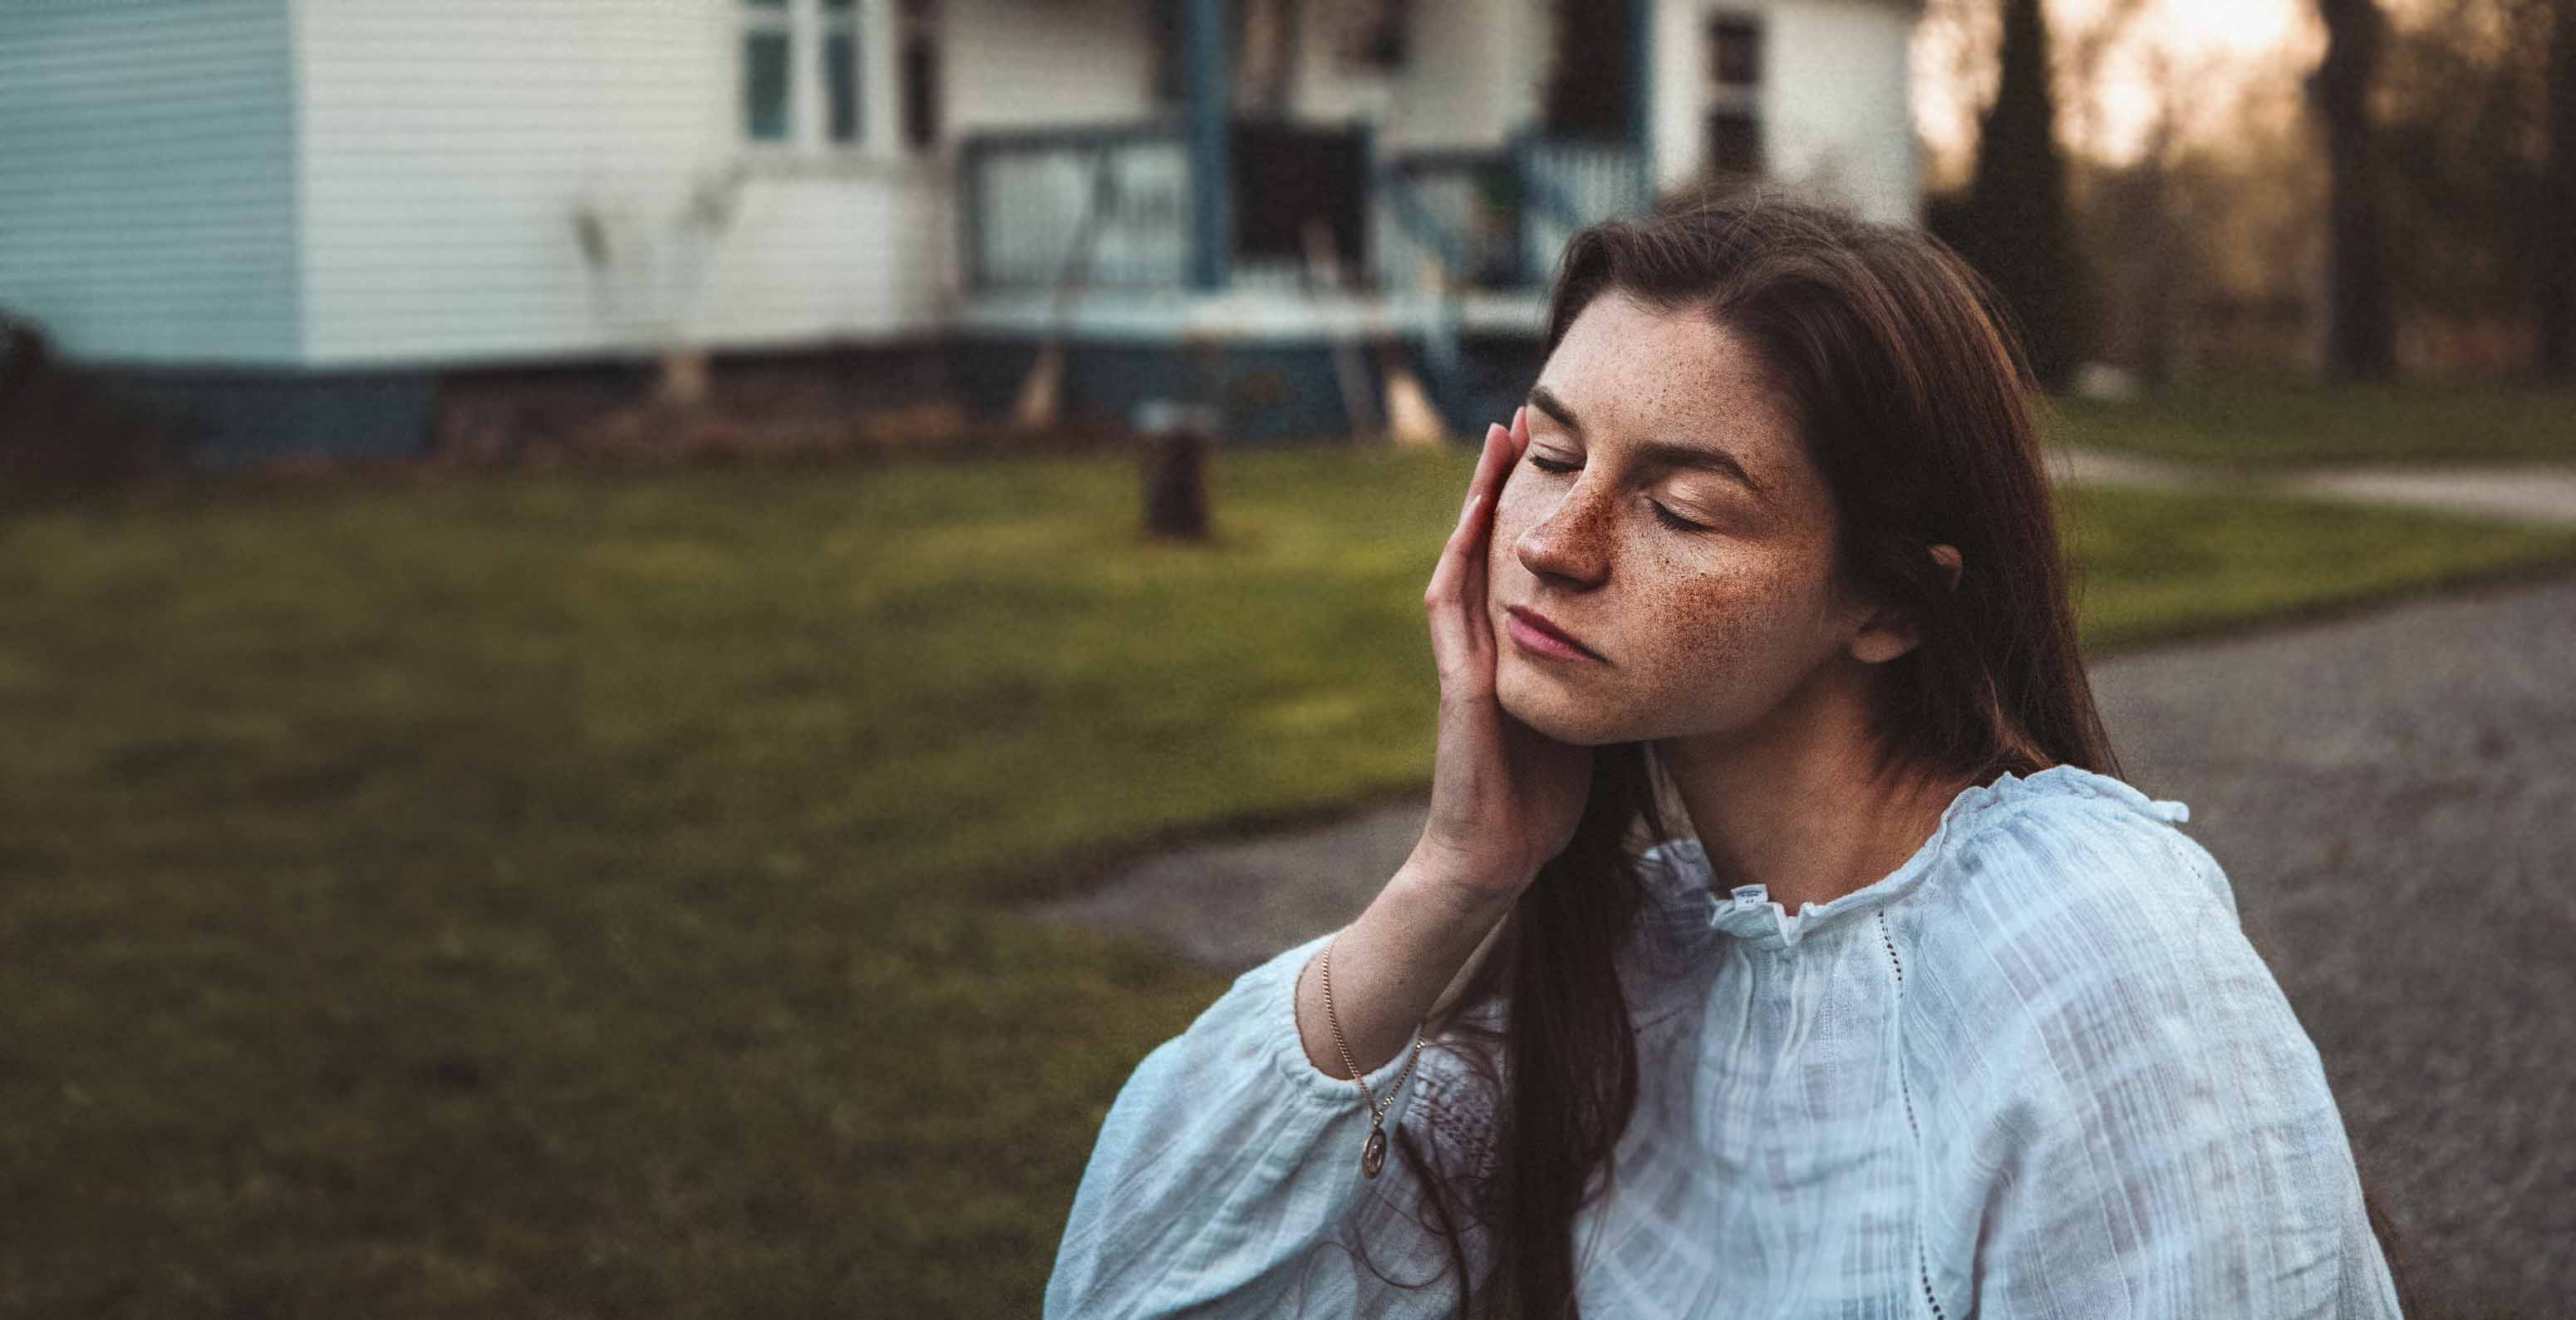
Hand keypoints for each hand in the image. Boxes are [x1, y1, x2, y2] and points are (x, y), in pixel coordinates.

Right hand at [1412, 406, 1594, 904]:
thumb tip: (1657, 628)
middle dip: (1501, 481)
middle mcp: (1484, 641)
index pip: (1521, 558)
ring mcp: (1465, 661)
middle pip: (1486, 541)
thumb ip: (1602, 666)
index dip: (1533, 504)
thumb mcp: (1588, 709)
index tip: (1558, 448)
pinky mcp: (1459, 687)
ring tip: (1496, 446)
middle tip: (1520, 417)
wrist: (1500, 855)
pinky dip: (1458, 564)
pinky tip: (1469, 525)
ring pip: (1462, 561)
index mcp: (1515, 643)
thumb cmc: (1545, 794)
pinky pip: (1453, 614)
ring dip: (1474, 503)